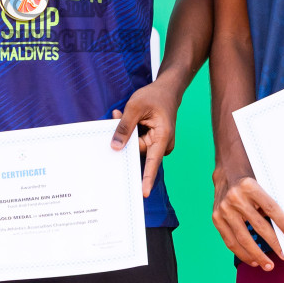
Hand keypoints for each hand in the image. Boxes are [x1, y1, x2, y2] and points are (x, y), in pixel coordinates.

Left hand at [110, 80, 179, 197]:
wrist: (168, 90)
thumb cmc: (155, 96)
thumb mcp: (135, 107)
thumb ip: (125, 127)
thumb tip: (116, 147)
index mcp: (162, 136)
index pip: (153, 161)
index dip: (147, 178)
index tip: (143, 193)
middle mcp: (163, 144)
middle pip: (138, 150)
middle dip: (126, 136)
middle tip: (118, 115)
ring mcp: (158, 143)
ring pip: (136, 145)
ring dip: (128, 131)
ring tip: (123, 113)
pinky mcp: (153, 141)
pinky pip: (138, 141)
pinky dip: (132, 131)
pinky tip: (129, 118)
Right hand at [211, 166, 283, 270]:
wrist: (226, 172)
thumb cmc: (249, 181)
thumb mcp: (261, 184)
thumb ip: (269, 203)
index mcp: (249, 186)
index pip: (270, 208)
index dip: (282, 223)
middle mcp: (235, 197)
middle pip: (258, 226)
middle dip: (273, 243)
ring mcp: (223, 209)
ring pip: (243, 238)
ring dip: (257, 255)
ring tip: (269, 265)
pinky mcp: (216, 218)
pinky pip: (230, 241)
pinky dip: (242, 253)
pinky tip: (253, 261)